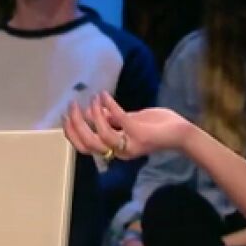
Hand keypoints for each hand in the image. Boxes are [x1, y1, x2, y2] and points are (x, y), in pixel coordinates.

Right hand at [62, 92, 191, 159]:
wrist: (181, 132)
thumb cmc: (156, 126)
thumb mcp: (129, 123)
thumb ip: (111, 120)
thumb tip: (90, 112)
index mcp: (115, 150)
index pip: (85, 148)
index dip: (72, 133)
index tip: (64, 117)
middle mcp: (120, 151)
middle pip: (89, 143)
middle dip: (77, 124)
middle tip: (72, 106)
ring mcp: (130, 143)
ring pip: (102, 134)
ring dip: (94, 115)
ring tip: (92, 98)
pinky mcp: (139, 133)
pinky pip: (119, 119)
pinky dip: (110, 105)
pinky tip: (105, 94)